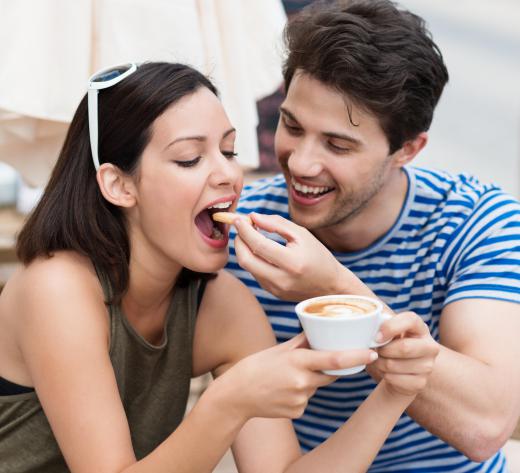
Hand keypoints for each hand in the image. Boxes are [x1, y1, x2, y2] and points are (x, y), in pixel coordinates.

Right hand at [219, 333, 376, 419]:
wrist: (237, 395)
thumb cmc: (257, 366)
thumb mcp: (280, 349)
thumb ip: (303, 341)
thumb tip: (320, 329)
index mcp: (298, 362)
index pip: (334, 359)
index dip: (356, 356)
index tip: (372, 353)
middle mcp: (302, 382)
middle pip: (329, 374)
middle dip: (330, 367)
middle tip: (315, 362)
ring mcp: (300, 399)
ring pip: (317, 386)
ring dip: (310, 379)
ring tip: (286, 378)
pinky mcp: (297, 412)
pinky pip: (307, 400)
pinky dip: (300, 394)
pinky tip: (282, 391)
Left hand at [233, 213, 350, 300]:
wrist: (331, 286)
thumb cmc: (318, 256)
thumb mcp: (302, 234)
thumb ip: (276, 224)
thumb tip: (253, 217)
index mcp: (292, 263)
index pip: (259, 245)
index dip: (245, 231)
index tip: (239, 219)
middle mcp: (281, 279)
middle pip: (245, 259)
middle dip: (239, 241)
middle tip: (242, 228)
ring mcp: (275, 289)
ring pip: (248, 267)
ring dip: (244, 249)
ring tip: (251, 236)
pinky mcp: (272, 293)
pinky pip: (255, 273)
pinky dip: (253, 259)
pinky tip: (259, 250)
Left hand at [366, 312, 438, 396]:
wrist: (398, 370)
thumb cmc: (390, 343)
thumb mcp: (387, 328)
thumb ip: (381, 320)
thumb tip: (371, 319)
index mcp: (420, 327)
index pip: (410, 320)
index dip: (390, 327)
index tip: (377, 336)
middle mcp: (430, 346)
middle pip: (404, 347)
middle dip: (383, 350)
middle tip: (377, 350)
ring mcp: (427, 366)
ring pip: (394, 365)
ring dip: (380, 363)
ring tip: (379, 360)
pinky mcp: (421, 382)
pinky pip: (394, 379)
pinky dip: (384, 375)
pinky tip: (385, 371)